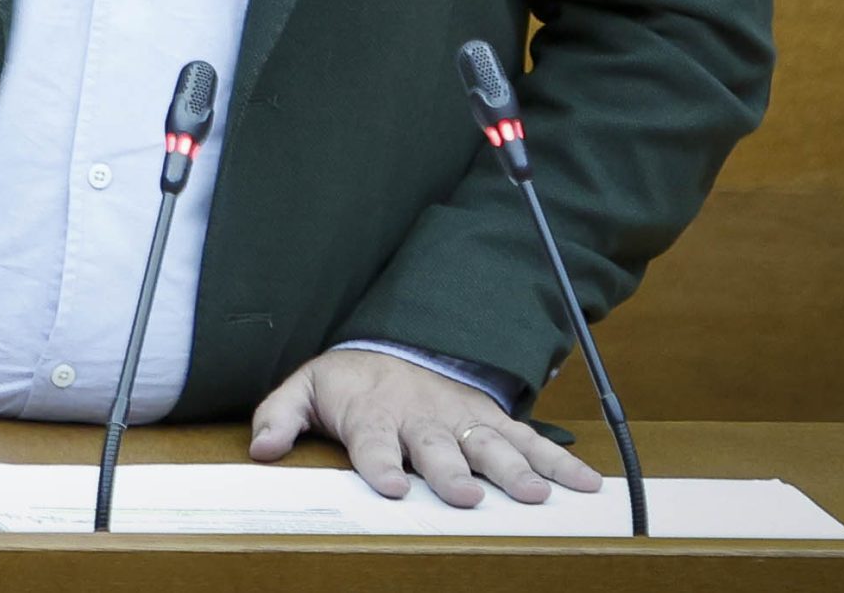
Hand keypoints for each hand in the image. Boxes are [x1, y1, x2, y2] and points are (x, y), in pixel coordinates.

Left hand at [248, 348, 601, 507]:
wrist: (393, 346)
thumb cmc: (348, 382)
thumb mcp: (304, 389)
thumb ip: (277, 416)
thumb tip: (260, 449)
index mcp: (374, 416)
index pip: (374, 445)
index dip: (381, 465)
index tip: (393, 487)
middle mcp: (420, 419)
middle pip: (435, 448)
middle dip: (452, 472)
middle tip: (466, 497)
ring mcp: (460, 420)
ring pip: (488, 445)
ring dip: (511, 469)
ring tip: (533, 496)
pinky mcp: (489, 421)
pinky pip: (527, 440)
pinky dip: (557, 461)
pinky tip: (584, 485)